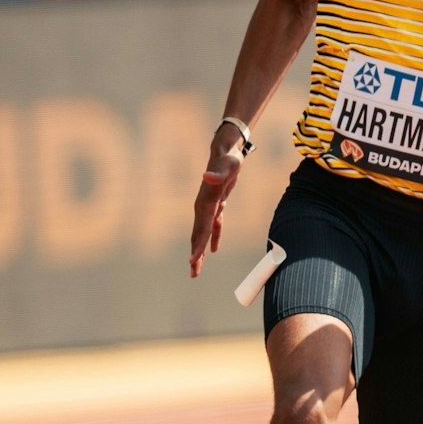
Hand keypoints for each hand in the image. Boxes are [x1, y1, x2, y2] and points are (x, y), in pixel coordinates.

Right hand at [188, 126, 246, 276]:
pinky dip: (213, 238)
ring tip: (196, 268)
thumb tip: (207, 177)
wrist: (227, 150)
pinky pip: (214, 226)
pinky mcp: (217, 204)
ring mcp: (209, 207)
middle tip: (193, 273)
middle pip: (199, 235)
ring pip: (203, 233)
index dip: (198, 246)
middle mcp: (203, 207)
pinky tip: (213, 251)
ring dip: (200, 250)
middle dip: (195, 255)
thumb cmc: (229, 159)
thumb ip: (218, 174)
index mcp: (205, 203)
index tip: (193, 261)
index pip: (202, 229)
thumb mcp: (228, 165)